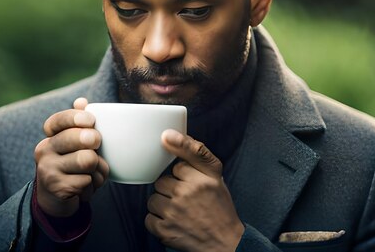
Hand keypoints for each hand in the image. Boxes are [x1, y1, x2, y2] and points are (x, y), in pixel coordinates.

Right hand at [34, 97, 108, 216]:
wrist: (56, 198)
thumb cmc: (72, 164)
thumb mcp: (75, 143)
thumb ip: (78, 122)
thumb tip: (81, 101)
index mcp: (50, 136)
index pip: (59, 120)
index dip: (76, 118)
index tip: (91, 121)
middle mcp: (44, 151)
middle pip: (78, 138)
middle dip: (95, 141)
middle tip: (96, 145)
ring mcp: (48, 170)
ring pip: (88, 160)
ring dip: (98, 168)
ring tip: (93, 171)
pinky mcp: (57, 188)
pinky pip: (88, 180)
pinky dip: (94, 184)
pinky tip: (86, 186)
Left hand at [145, 130, 244, 251]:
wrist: (225, 242)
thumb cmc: (219, 207)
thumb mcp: (215, 174)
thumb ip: (195, 151)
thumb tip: (166, 135)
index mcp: (200, 178)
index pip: (176, 167)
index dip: (184, 176)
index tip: (193, 185)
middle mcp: (185, 194)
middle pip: (162, 182)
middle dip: (172, 189)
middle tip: (186, 199)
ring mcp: (173, 214)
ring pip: (153, 199)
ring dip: (163, 205)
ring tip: (179, 210)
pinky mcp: (165, 231)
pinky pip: (149, 218)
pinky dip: (158, 221)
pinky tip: (173, 221)